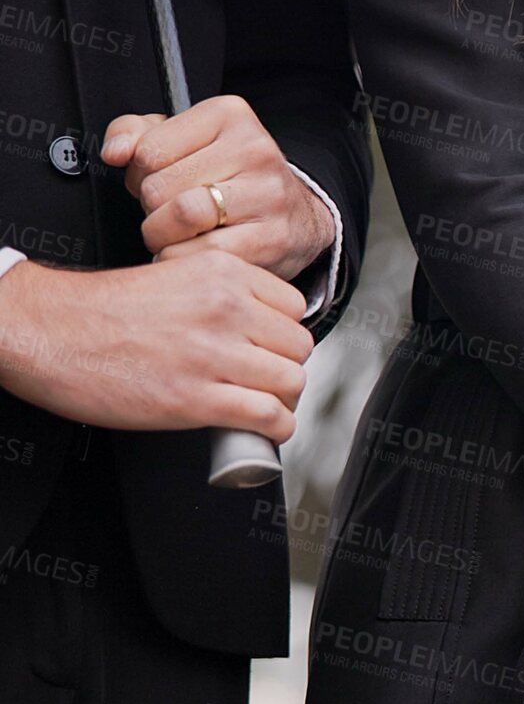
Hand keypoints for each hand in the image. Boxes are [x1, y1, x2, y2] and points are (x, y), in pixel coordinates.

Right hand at [0, 251, 312, 442]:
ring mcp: (214, 354)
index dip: (285, 334)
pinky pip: (267, 416)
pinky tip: (264, 430)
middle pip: (298, 347)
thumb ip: (219, 294)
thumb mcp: (172, 276)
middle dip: (286, 369)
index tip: (272, 349)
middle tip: (267, 382)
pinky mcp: (197, 399)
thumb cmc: (98, 311)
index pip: (295, 308)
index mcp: (222, 274)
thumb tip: (256, 326)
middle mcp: (225, 309)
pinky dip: (275, 429)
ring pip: (291, 382)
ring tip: (263, 407)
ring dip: (283, 401)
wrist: (46, 332)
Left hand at [100, 95, 333, 281]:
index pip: (147, 150)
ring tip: (178, 233)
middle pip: (159, 187)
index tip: (163, 181)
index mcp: (229, 115)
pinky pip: (202, 253)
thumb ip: (136, 134)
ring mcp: (268, 195)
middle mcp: (255, 150)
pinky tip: (196, 250)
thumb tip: (115, 153)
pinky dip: (184, 259)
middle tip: (172, 211)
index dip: (140, 174)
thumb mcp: (184, 141)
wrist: (298, 219)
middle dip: (152, 208)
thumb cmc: (233, 179)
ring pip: (180, 218)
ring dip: (163, 237)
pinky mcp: (272, 238)